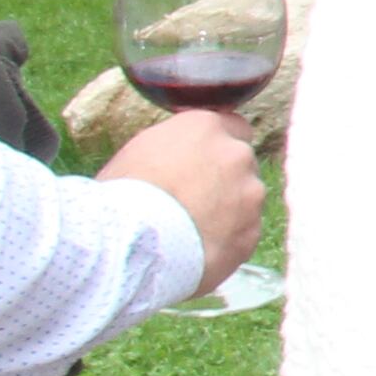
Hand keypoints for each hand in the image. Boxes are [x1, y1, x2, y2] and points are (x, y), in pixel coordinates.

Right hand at [96, 109, 264, 293]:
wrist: (132, 241)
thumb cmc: (123, 194)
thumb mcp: (140, 151)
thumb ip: (176, 146)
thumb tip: (184, 154)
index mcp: (206, 127)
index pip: (232, 127)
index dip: (216, 149)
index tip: (203, 163)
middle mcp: (236, 153)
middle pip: (240, 164)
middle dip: (224, 179)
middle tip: (192, 200)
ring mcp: (250, 193)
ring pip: (246, 198)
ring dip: (229, 209)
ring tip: (191, 229)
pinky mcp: (252, 230)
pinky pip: (244, 232)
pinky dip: (228, 239)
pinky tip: (199, 248)